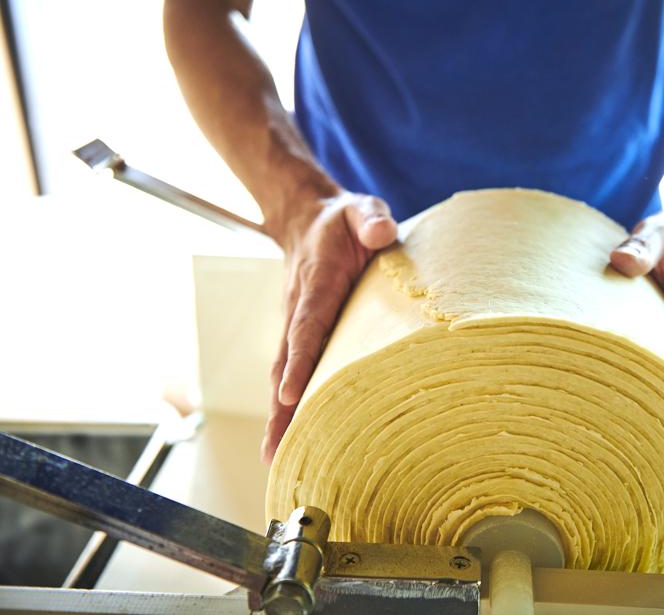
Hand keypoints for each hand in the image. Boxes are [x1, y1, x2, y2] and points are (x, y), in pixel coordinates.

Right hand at [261, 191, 396, 461]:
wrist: (308, 219)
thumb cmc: (343, 221)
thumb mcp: (361, 210)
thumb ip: (370, 219)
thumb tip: (381, 232)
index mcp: (315, 282)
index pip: (306, 324)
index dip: (298, 359)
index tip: (290, 392)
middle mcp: (298, 309)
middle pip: (285, 363)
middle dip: (280, 407)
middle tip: (276, 450)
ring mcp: (295, 325)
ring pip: (283, 375)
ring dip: (279, 416)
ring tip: (275, 459)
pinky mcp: (300, 336)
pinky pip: (291, 373)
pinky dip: (287, 407)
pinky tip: (288, 440)